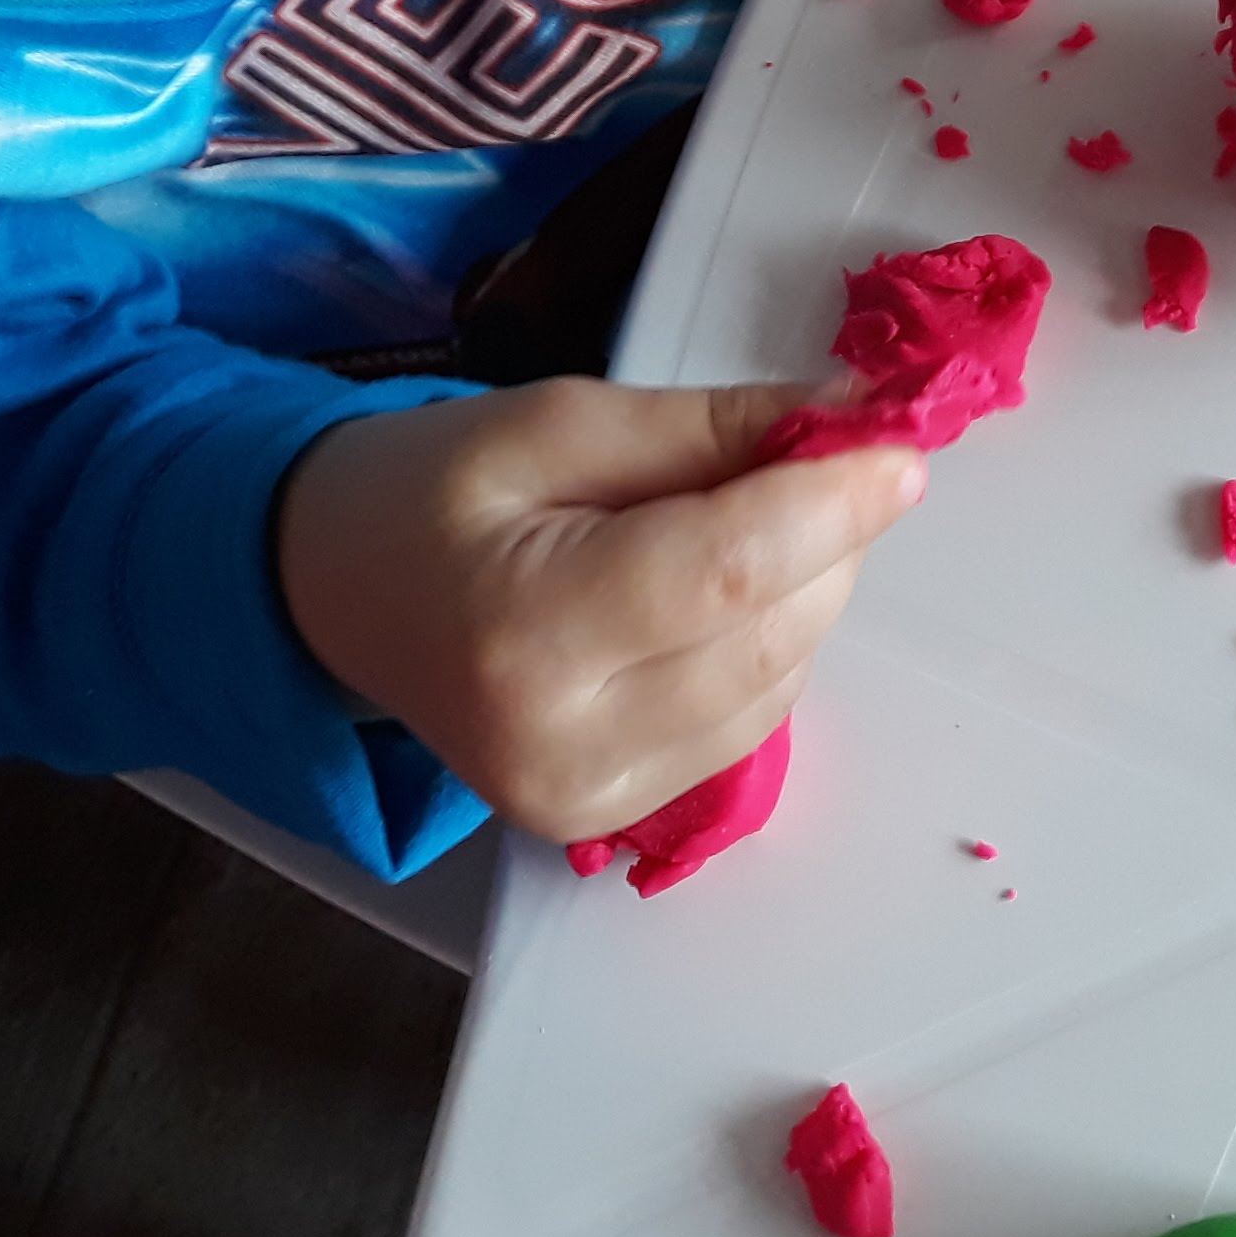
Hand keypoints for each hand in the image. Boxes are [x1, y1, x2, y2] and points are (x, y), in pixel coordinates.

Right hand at [269, 378, 923, 840]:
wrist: (336, 594)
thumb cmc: (431, 489)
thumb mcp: (557, 421)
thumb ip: (706, 430)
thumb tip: (848, 417)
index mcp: (528, 632)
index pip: (729, 574)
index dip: (832, 505)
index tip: (900, 443)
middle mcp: (565, 745)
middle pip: (771, 633)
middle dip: (826, 535)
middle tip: (816, 449)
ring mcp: (591, 802)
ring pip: (780, 682)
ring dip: (806, 588)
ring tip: (746, 513)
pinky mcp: (615, 820)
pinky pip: (751, 721)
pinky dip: (771, 642)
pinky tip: (723, 587)